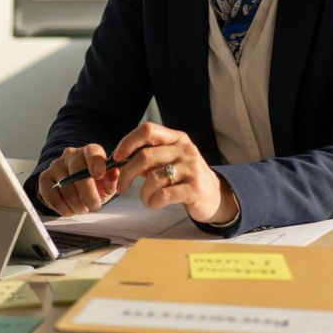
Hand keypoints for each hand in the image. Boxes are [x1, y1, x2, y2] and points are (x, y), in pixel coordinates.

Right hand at [36, 143, 119, 215]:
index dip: (96, 163)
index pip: (92, 152)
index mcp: (90, 151)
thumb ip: (112, 179)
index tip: (99, 175)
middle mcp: (71, 154)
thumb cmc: (95, 184)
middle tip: (94, 205)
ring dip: (76, 203)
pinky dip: (62, 207)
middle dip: (87, 192)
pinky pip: (52, 194)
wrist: (76, 188)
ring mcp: (56, 165)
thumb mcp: (107, 183)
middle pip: (76, 169)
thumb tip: (114, 173)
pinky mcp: (45, 177)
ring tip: (83, 209)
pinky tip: (70, 210)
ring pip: (64, 185)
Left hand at [112, 121, 238, 224]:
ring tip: (145, 199)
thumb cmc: (185, 176)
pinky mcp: (194, 189)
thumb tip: (119, 160)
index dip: (128, 142)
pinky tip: (155, 203)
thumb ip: (150, 156)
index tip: (117, 157)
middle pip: (145, 156)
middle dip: (127, 174)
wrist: (214, 195)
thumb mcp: (171, 158)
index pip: (148, 130)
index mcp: (177, 138)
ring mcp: (191, 169)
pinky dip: (153, 201)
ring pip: (153, 179)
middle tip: (121, 187)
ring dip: (142, 193)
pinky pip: (164, 195)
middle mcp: (185, 150)